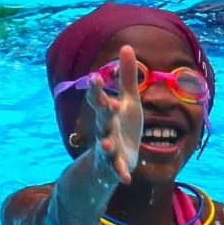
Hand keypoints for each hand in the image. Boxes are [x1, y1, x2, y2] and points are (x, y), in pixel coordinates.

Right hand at [86, 47, 142, 184]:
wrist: (115, 159)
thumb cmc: (122, 125)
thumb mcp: (129, 100)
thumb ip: (127, 76)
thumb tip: (126, 46)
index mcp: (108, 112)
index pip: (99, 99)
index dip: (96, 89)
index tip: (95, 76)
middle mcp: (105, 129)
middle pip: (102, 119)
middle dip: (103, 111)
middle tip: (107, 103)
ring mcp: (109, 149)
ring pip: (106, 146)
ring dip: (107, 145)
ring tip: (108, 143)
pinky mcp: (116, 166)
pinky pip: (117, 170)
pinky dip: (120, 174)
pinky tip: (126, 178)